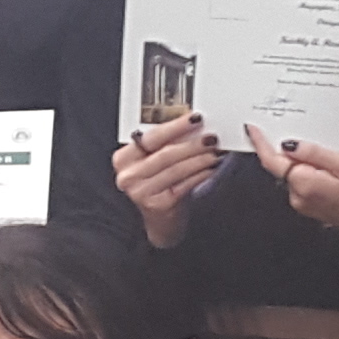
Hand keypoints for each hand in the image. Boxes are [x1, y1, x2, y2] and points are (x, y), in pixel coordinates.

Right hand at [113, 116, 223, 246]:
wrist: (161, 220)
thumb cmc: (159, 185)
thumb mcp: (154, 163)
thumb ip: (165, 144)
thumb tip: (193, 124)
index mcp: (124, 158)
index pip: (151, 137)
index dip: (175, 127)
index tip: (195, 118)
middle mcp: (128, 175)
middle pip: (165, 153)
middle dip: (192, 143)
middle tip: (211, 137)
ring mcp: (142, 192)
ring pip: (177, 168)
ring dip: (200, 158)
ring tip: (215, 152)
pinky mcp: (159, 205)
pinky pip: (185, 184)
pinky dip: (201, 174)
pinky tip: (211, 168)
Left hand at [254, 128, 338, 243]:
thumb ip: (313, 152)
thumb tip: (288, 144)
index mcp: (304, 183)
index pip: (273, 160)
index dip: (261, 143)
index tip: (252, 128)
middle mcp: (298, 196)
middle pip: (282, 165)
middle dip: (285, 148)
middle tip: (295, 127)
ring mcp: (302, 204)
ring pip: (294, 173)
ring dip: (301, 160)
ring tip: (325, 150)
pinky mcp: (310, 206)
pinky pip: (303, 182)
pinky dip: (308, 170)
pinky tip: (327, 166)